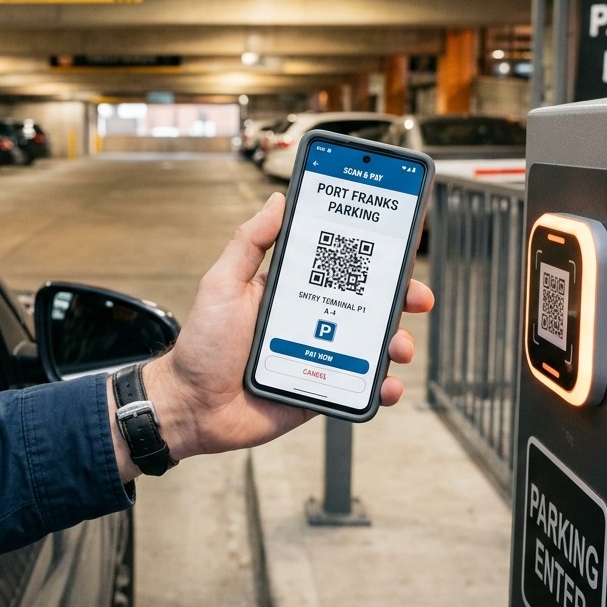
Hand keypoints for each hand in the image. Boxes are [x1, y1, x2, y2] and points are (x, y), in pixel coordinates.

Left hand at [110, 193, 434, 479]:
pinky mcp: (322, 392)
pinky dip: (382, 387)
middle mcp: (310, 321)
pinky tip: (386, 385)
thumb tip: (277, 200)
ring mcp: (319, 358)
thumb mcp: (222, 284)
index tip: (398, 248)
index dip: (372, 258)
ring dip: (395, 342)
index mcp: (290, 291)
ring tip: (397, 347)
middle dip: (400, 298)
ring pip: (371, 346)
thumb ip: (249, 243)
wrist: (190, 407)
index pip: (339, 268)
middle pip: (367, 306)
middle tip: (416, 298)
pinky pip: (360, 388)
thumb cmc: (200, 345)